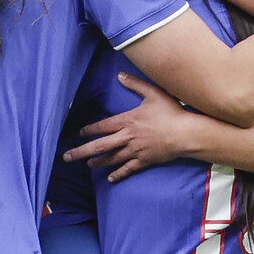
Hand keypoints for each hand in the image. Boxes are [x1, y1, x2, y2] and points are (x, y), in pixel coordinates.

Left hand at [65, 73, 200, 181]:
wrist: (186, 133)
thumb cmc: (171, 112)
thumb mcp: (153, 93)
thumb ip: (135, 84)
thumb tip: (119, 75)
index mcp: (128, 120)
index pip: (102, 126)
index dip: (90, 130)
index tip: (80, 133)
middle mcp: (128, 137)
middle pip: (100, 146)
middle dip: (81, 152)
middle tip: (67, 157)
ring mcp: (135, 150)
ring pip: (112, 159)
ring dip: (97, 162)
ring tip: (88, 165)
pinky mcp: (145, 160)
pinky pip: (128, 169)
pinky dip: (118, 174)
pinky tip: (110, 178)